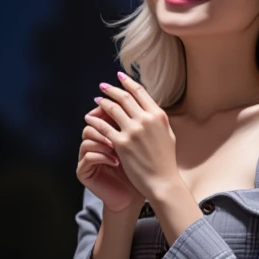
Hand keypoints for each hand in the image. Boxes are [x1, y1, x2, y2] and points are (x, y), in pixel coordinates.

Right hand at [76, 105, 145, 214]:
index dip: (111, 109)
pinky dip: (103, 156)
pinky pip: (88, 156)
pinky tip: (116, 161)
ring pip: (87, 136)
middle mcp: (92, 143)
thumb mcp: (139, 144)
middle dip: (105, 121)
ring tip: (118, 146)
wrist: (133, 197)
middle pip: (91, 121)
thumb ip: (136, 125)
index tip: (126, 110)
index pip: (102, 114)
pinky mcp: (83, 171)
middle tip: (119, 124)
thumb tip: (143, 99)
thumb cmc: (139, 170)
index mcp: (104, 134)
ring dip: (104, 139)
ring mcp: (85, 156)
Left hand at [85, 72, 180, 199]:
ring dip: (102, 103)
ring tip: (96, 101)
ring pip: (113, 109)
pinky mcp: (121, 143)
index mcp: (158, 115)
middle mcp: (146, 119)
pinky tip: (90, 119)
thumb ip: (157, 119)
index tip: (119, 77)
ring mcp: (133, 131)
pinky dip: (95, 121)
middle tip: (102, 87)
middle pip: (124, 97)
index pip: (140, 92)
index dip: (127, 82)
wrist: (162, 182)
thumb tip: (148, 108)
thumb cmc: (165, 161)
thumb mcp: (167, 134)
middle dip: (111, 90)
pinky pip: (104, 127)